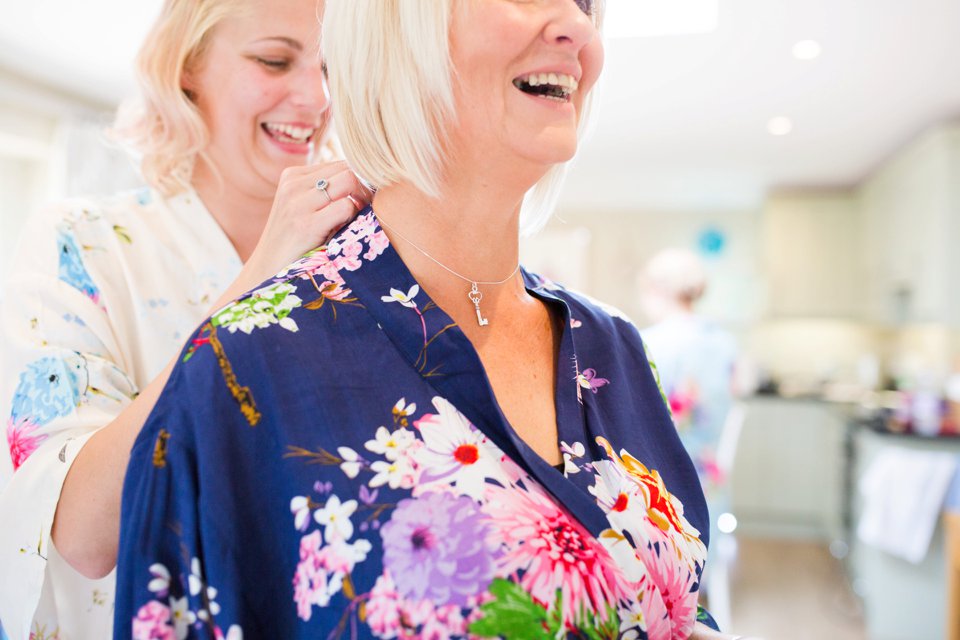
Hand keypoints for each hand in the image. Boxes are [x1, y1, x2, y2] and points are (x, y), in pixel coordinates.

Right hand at [241, 161, 371, 285]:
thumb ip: (325, 191)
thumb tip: (366, 181)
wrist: (267, 270)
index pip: (340, 163)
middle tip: (368, 209)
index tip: (364, 200)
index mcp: (293, 176)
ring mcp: (297, 203)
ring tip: (358, 218)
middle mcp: (293, 184)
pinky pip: (346, 207)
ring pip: (349, 181)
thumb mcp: (303, 208)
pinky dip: (354, 216)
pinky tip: (348, 230)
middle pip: (347, 168)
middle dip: (365, 187)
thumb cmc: (294, 241)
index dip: (359, 180)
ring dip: (362, 200)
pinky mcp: (305, 224)